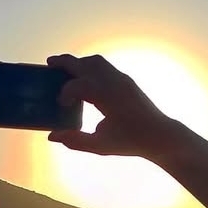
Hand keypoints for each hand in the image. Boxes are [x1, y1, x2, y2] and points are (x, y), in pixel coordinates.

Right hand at [46, 52, 180, 156]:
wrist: (159, 135)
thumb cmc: (130, 142)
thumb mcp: (100, 145)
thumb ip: (75, 141)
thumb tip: (51, 136)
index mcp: (108, 97)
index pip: (79, 85)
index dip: (66, 92)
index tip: (61, 105)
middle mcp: (115, 82)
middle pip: (85, 64)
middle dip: (65, 62)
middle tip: (49, 62)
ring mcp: (122, 79)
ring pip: (96, 61)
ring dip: (78, 62)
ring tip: (63, 67)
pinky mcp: (125, 80)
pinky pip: (104, 66)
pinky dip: (89, 67)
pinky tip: (82, 77)